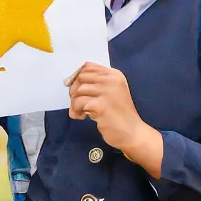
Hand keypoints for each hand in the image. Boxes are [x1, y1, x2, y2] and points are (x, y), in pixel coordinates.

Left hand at [67, 62, 163, 177]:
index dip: (77, 78)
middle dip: (74, 91)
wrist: (132, 133)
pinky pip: (78, 103)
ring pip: (78, 90)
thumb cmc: (119, 115)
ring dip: (75, 104)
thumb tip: (69, 81)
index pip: (88, 67)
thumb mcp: (110, 93)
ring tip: (82, 113)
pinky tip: (83, 117)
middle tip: (79, 104)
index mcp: (114, 75)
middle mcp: (111, 80)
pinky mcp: (100, 104)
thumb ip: (95, 84)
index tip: (78, 91)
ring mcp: (107, 91)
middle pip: (81, 77)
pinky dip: (76, 111)